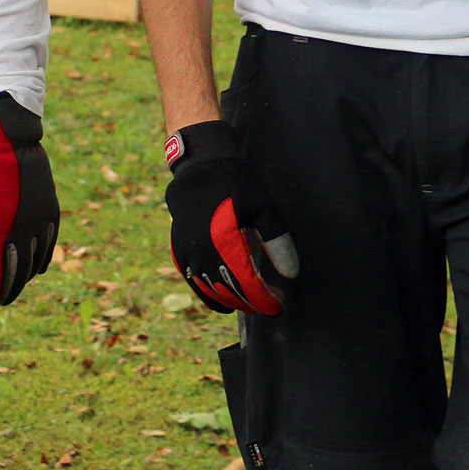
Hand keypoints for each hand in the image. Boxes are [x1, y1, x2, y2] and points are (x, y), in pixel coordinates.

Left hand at [0, 93, 57, 311]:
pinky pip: (49, 243)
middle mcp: (19, 230)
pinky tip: (35, 266)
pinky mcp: (49, 208)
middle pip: (16, 274)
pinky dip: (41, 259)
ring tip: (12, 287)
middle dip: (6, 291)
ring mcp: (38, 219)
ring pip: (34, 262)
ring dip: (23, 278)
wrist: (1, 132)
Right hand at [164, 121, 296, 314]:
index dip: (264, 300)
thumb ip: (277, 242)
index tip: (278, 306)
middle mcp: (201, 251)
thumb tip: (290, 274)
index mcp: (223, 241)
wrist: (199, 163)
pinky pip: (191, 280)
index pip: (246, 284)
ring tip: (249, 303)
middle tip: (268, 304)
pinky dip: (206, 294)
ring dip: (230, 301)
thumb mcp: (263, 207)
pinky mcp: (178, 248)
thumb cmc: (235, 182)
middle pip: (228, 291)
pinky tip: (221, 299)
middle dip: (250, 303)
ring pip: (209, 290)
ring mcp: (186, 251)